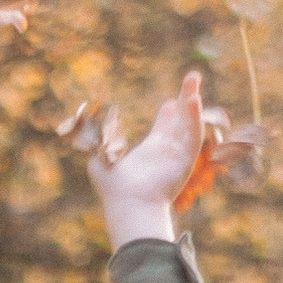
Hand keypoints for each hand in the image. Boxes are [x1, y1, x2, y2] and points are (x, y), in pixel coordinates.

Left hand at [87, 70, 205, 245]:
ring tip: (193, 79)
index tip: (171, 101)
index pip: (164, 128)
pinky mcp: (186, 159)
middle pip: (181, 120)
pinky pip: (193, 134)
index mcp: (151, 152)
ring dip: (193, 101)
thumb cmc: (113, 187)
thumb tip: (87, 124)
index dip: (169, 114)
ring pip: (190, 123)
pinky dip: (195, 117)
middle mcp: (167, 152)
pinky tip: (193, 98)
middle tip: (192, 79)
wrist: (128, 204)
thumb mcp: (99, 156)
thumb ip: (96, 139)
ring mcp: (178, 154)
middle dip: (187, 99)